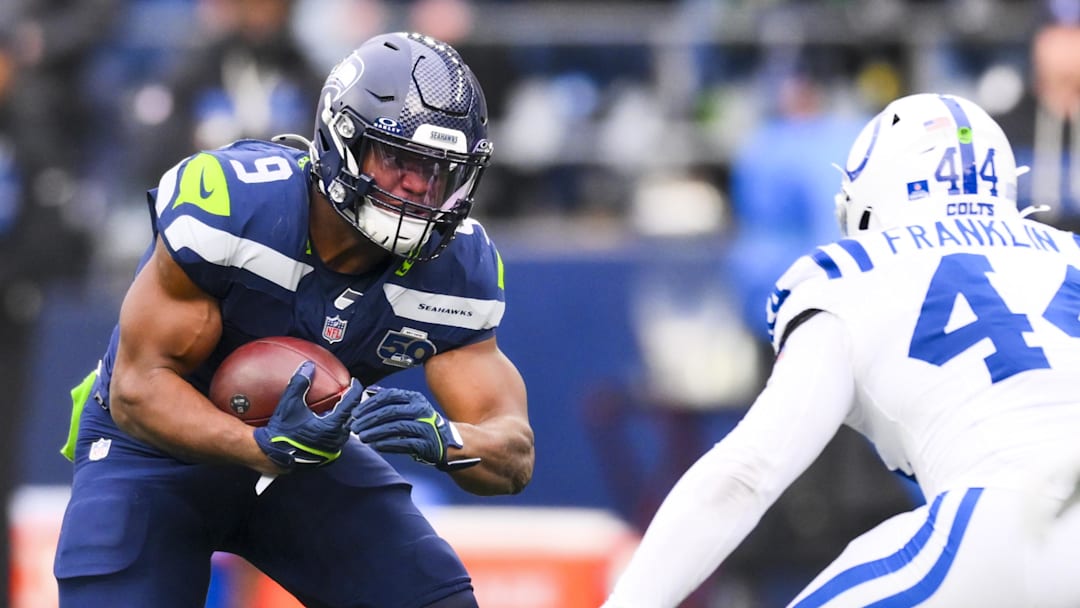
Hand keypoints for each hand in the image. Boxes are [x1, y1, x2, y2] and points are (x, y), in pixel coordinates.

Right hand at [254, 361, 361, 471]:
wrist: (272, 456)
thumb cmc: (281, 432)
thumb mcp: (290, 405)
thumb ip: (300, 384)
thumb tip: (308, 366)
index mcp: (332, 426)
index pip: (351, 403)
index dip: (355, 389)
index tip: (354, 381)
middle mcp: (337, 439)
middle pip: (352, 416)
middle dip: (353, 403)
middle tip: (349, 392)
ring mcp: (333, 448)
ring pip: (346, 428)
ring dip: (345, 416)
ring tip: (341, 405)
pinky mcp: (328, 455)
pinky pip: (338, 438)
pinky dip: (338, 427)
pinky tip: (330, 421)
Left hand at [348, 387, 480, 471]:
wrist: (449, 442)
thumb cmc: (424, 424)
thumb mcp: (412, 407)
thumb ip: (393, 401)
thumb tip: (369, 392)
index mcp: (415, 398)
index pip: (389, 396)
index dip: (370, 404)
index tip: (356, 412)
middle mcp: (421, 409)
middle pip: (390, 412)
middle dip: (369, 420)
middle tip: (354, 427)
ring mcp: (424, 427)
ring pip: (395, 427)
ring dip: (375, 433)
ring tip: (362, 437)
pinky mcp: (426, 444)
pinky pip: (403, 443)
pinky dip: (387, 444)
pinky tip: (376, 446)